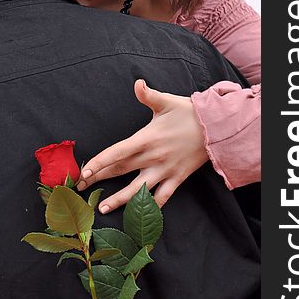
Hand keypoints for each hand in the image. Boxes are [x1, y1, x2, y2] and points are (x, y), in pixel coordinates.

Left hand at [77, 79, 207, 211]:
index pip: (117, 153)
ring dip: (120, 201)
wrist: (217, 128)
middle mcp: (153, 158)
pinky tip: (138, 215)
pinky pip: (162, 198)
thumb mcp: (167, 101)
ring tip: (103, 208)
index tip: (85, 171)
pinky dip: (150, 207)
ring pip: (138, 191)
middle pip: (121, 171)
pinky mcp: (177, 179)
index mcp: (147, 138)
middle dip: (100, 179)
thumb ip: (148, 95)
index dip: (100, 162)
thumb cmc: (189, 113)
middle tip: (81, 187)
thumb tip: (137, 83)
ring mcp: (165, 171)